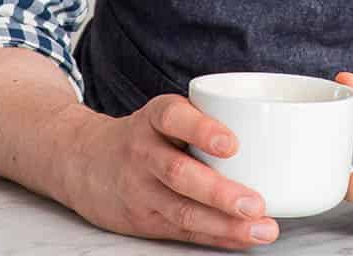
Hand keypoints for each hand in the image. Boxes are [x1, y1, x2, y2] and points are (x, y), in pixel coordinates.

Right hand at [59, 94, 278, 249]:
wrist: (83, 161)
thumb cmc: (144, 134)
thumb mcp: (164, 113)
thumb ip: (202, 119)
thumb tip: (269, 128)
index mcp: (153, 118)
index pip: (173, 117)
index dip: (202, 129)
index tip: (232, 143)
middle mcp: (143, 152)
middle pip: (179, 173)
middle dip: (220, 192)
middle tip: (257, 202)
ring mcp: (139, 190)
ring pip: (181, 210)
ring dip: (224, 224)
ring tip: (262, 228)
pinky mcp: (142, 220)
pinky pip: (181, 231)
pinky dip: (215, 237)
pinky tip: (242, 239)